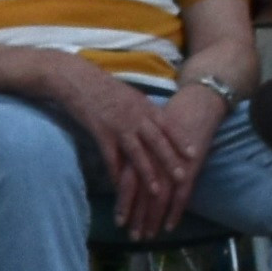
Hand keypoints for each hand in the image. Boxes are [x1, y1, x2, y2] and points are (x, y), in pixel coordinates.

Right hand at [93, 72, 207, 234]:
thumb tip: (157, 122)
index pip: (168, 125)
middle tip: (183, 177)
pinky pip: (111, 157)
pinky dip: (117, 173)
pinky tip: (120, 187)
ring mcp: (118, 125)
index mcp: (145, 105)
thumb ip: (144, 109)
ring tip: (156, 191)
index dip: (181, 140)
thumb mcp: (131, 95)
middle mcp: (136, 116)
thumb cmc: (103, 86)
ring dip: (148, 173)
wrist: (77, 79)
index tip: (194, 154)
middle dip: (170, 160)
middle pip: (157, 141)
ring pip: (137, 153)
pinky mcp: (101, 133)